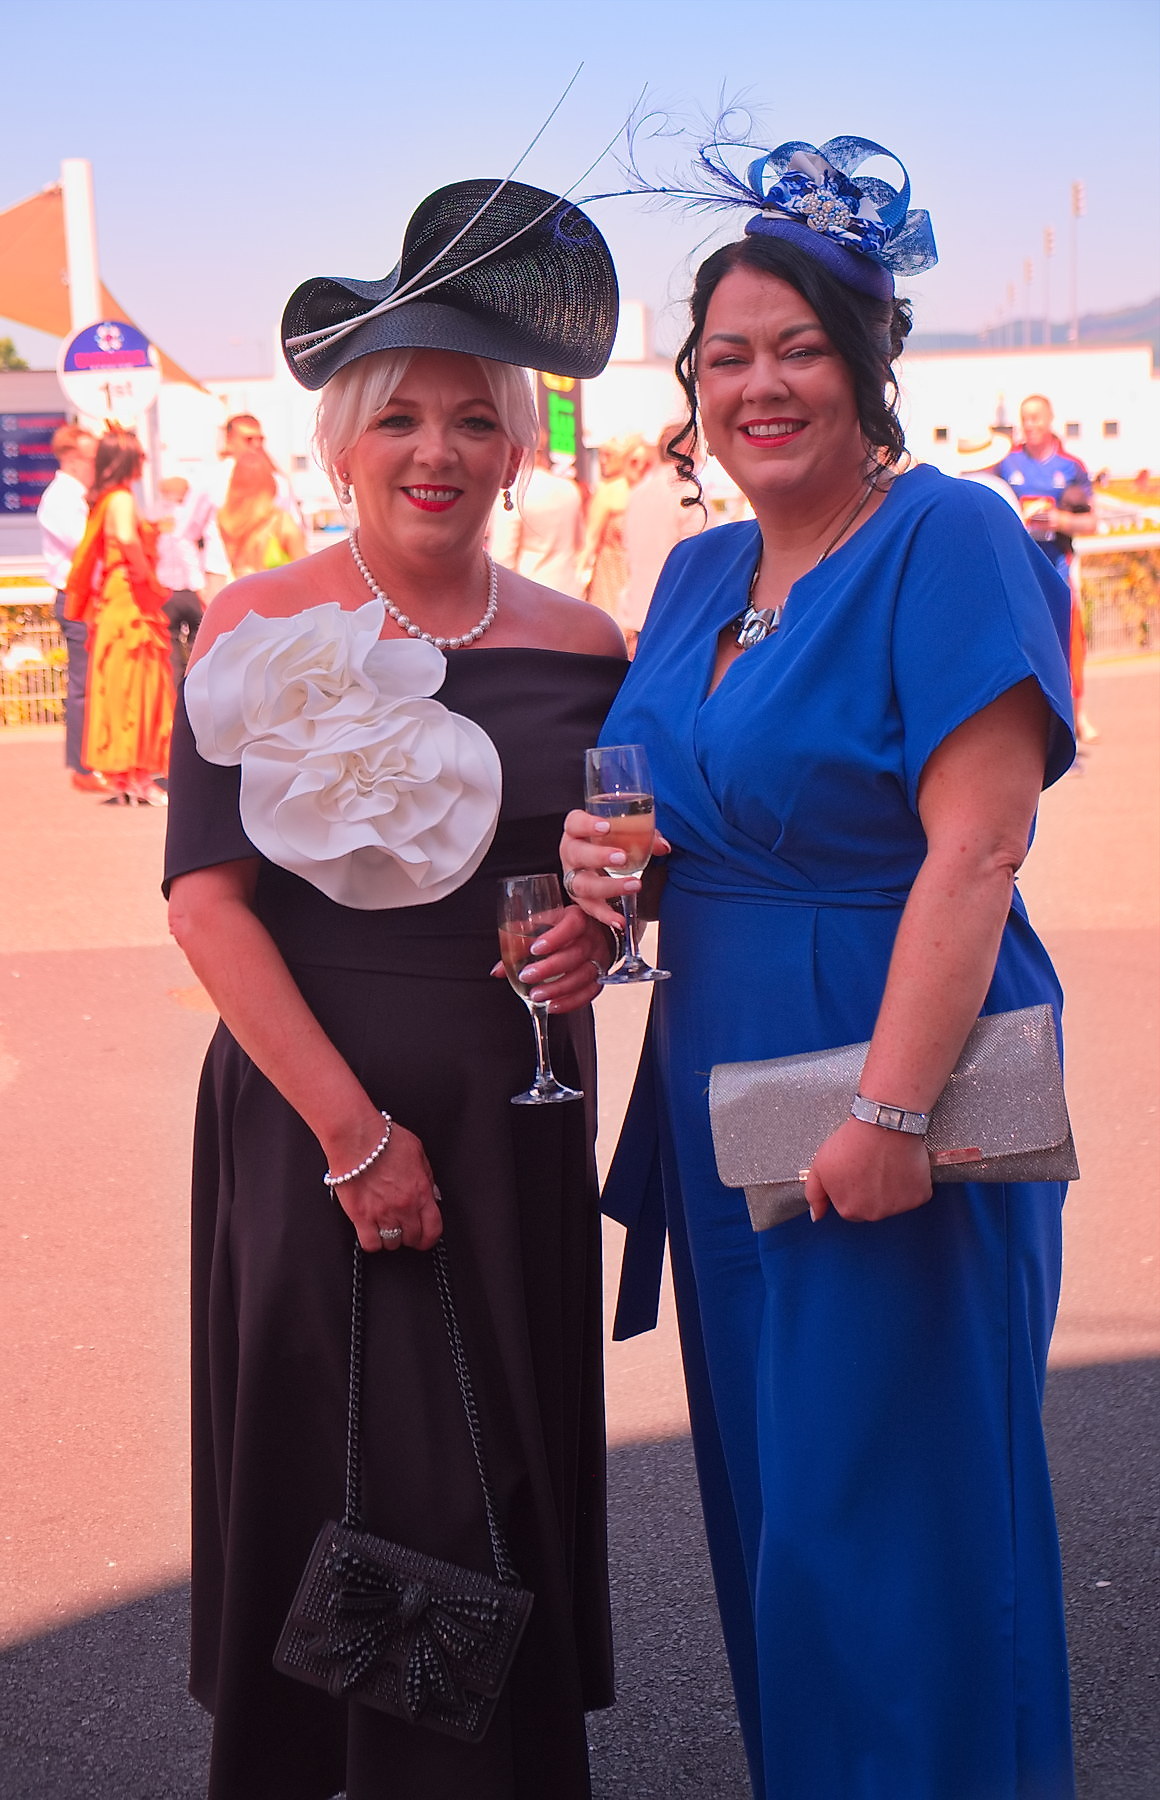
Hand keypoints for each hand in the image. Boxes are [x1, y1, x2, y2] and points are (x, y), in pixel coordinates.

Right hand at [324, 1116, 443, 1252]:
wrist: (355, 1137)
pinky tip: (371, 1231)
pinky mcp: (360, 1216)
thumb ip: (427, 1177)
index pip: (433, 1229)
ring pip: (392, 1244)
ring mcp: (382, 1213)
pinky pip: (370, 1244)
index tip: (425, 1237)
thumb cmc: (383, 1139)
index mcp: (420, 1191)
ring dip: (391, 1238)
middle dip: (411, 1236)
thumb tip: (433, 1195)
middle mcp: (404, 1206)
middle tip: (405, 1229)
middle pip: (413, 1238)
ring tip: (387, 1227)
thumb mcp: (417, 1152)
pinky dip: (372, 1242)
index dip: (430, 1237)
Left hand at [489, 903, 610, 1012]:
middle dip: (550, 968)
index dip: (554, 938)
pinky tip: (553, 1006)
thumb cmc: (563, 928)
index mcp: (578, 918)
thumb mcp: (544, 925)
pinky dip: (571, 1002)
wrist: (592, 933)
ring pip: (583, 976)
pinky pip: (589, 992)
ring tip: (536, 996)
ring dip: (558, 989)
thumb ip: (520, 943)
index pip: (571, 926)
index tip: (535, 949)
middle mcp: (592, 938)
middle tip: (527, 976)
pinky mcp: (600, 977)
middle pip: (576, 954)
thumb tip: (497, 970)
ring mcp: (599, 959)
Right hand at [559, 808, 670, 930]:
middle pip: (576, 853)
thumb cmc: (615, 842)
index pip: (574, 823)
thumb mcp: (629, 835)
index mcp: (578, 832)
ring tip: (633, 885)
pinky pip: (591, 909)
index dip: (587, 824)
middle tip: (621, 857)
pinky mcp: (582, 899)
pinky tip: (620, 920)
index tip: (606, 826)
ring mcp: (574, 878)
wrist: (606, 866)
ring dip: (607, 886)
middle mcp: (571, 854)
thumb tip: (663, 846)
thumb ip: (646, 837)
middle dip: (598, 856)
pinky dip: (606, 915)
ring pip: (581, 884)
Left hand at [804, 1117, 932, 1223]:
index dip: (851, 1188)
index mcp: (849, 1210)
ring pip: (893, 1202)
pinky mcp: (919, 1197)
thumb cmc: (852, 1142)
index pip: (850, 1207)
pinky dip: (912, 1183)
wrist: (883, 1125)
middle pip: (872, 1208)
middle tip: (871, 1166)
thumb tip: (817, 1216)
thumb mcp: (820, 1165)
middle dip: (871, 1191)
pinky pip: (915, 1194)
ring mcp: (898, 1208)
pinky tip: (903, 1166)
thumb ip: (815, 1194)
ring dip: (892, 1188)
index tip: (855, 1172)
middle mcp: (874, 1215)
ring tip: (887, 1163)